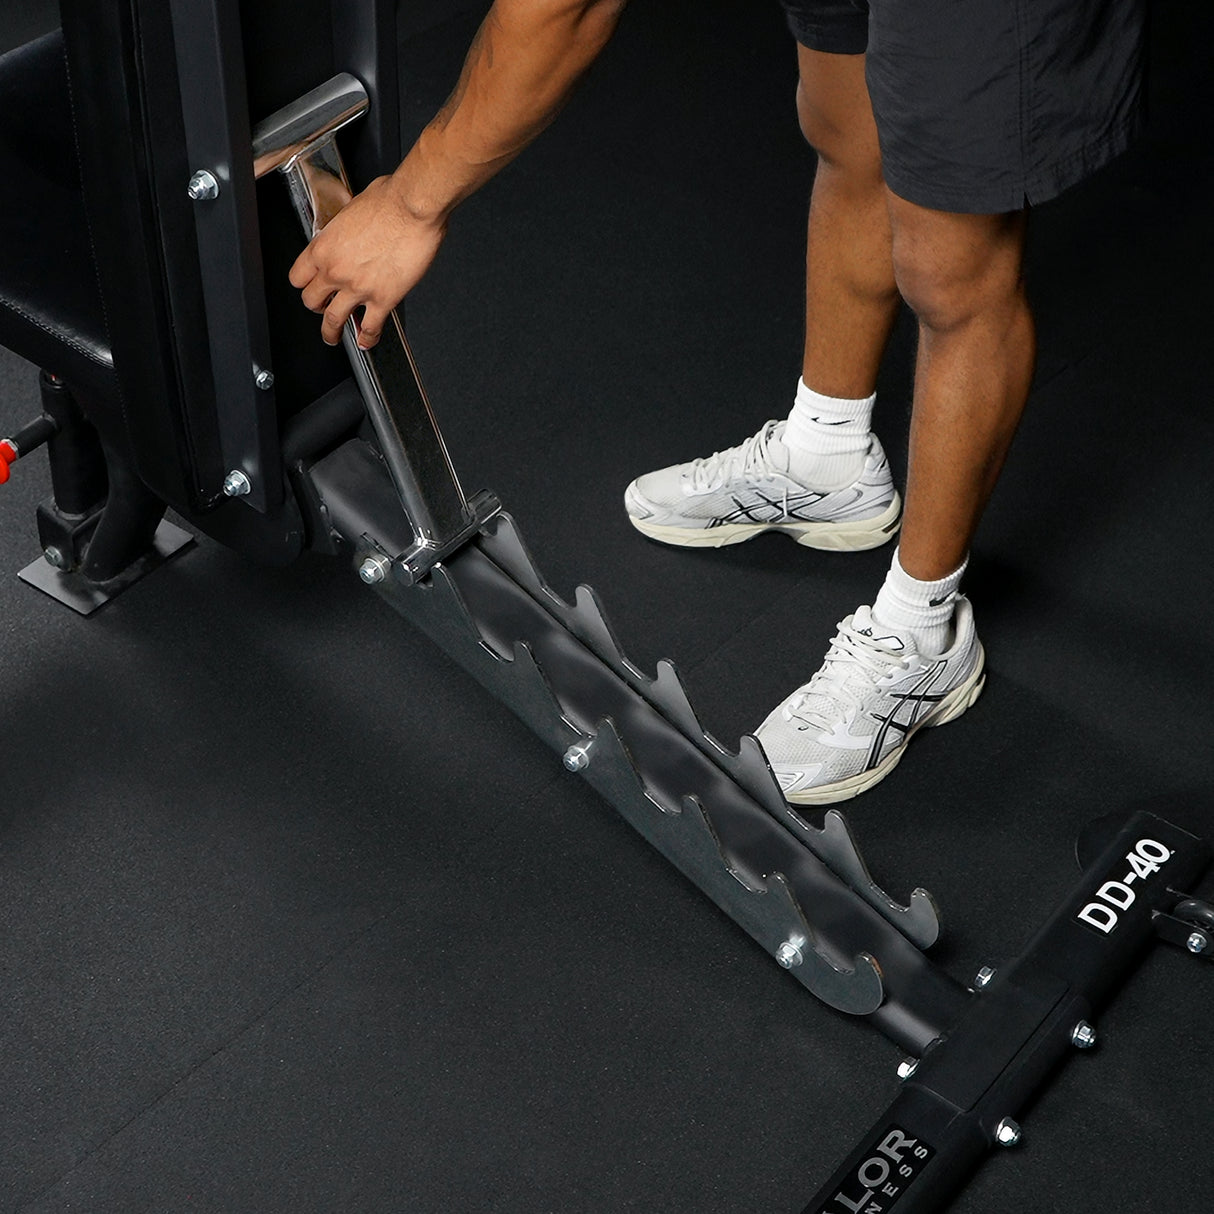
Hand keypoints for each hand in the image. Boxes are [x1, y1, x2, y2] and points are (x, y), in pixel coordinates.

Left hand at [288, 174, 446, 349]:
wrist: (413, 207)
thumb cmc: (389, 200)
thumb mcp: (352, 208)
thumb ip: (346, 228)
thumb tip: (353, 228)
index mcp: (324, 246)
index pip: (298, 276)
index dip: (304, 284)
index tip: (310, 286)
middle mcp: (336, 270)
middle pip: (311, 301)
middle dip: (316, 306)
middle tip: (322, 308)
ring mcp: (358, 288)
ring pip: (333, 320)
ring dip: (331, 332)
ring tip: (333, 336)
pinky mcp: (383, 299)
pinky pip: (370, 327)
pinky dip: (367, 338)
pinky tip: (367, 341)